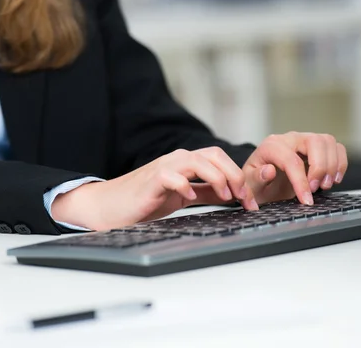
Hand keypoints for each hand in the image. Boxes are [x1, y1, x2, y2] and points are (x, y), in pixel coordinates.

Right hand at [51, 147, 258, 229]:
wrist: (110, 206)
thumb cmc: (146, 200)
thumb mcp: (184, 196)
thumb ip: (206, 193)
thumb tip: (233, 196)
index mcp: (187, 163)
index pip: (220, 159)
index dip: (239, 176)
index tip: (250, 201)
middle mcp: (178, 160)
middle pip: (214, 155)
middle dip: (234, 174)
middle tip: (244, 197)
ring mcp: (164, 167)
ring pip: (197, 161)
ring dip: (217, 178)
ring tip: (226, 197)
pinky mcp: (151, 180)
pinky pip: (172, 176)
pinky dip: (185, 185)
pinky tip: (190, 197)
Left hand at [243, 132, 347, 204]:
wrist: (263, 184)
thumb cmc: (256, 184)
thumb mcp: (250, 186)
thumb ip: (256, 179)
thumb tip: (269, 170)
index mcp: (270, 146)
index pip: (290, 159)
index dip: (300, 181)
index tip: (306, 200)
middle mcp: (289, 139)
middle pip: (314, 142)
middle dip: (319, 168)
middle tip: (315, 189)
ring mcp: (305, 141)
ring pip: (327, 141)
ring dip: (331, 165)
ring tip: (324, 185)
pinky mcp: (317, 148)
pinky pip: (336, 147)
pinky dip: (340, 163)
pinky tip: (334, 179)